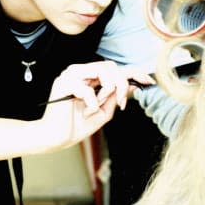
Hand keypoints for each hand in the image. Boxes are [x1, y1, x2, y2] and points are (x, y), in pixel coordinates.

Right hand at [39, 61, 153, 148]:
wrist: (56, 137)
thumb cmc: (76, 125)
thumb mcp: (103, 111)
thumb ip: (114, 97)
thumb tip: (130, 86)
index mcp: (88, 76)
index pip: (114, 68)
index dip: (133, 72)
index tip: (148, 81)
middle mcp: (80, 71)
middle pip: (111, 66)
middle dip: (122, 85)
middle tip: (121, 103)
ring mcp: (71, 74)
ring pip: (103, 71)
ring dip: (106, 92)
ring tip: (96, 107)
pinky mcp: (65, 83)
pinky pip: (89, 90)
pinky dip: (92, 104)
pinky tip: (85, 112)